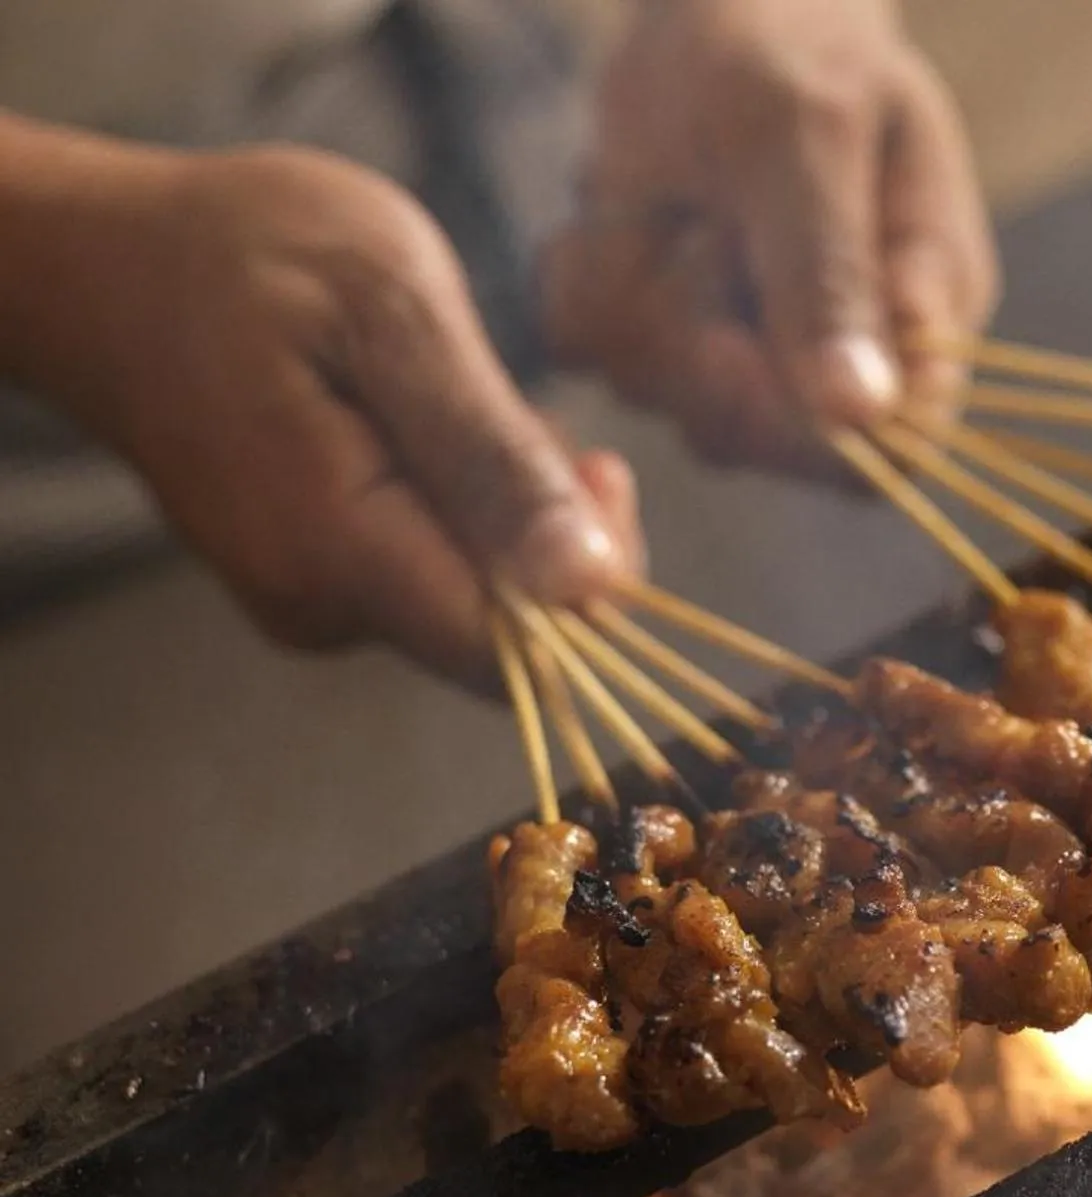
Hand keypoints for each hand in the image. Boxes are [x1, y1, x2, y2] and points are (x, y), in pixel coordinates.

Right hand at [0, 126, 640, 686]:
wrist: (105, 263)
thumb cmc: (242, 256)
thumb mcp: (393, 312)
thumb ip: (493, 457)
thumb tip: (591, 586)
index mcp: (340, 555)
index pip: (522, 654)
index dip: (590, 585)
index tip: (595, 467)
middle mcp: (322, 611)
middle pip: (509, 631)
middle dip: (550, 528)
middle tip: (516, 403)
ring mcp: (313, 605)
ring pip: (476, 595)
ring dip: (503, 504)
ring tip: (446, 393)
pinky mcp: (318, 584)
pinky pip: (431, 569)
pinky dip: (458, 500)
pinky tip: (417, 418)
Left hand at [542, 0, 998, 466]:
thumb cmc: (789, 45)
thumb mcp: (807, 136)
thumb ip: (830, 273)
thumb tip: (862, 415)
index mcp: (924, 315)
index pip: (894, 450)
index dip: (809, 434)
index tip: (729, 348)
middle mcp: (843, 356)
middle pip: (766, 443)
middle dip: (700, 343)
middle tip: (694, 232)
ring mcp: (748, 353)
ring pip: (669, 400)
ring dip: (640, 296)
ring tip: (673, 201)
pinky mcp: (664, 336)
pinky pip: (600, 353)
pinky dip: (589, 278)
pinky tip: (622, 210)